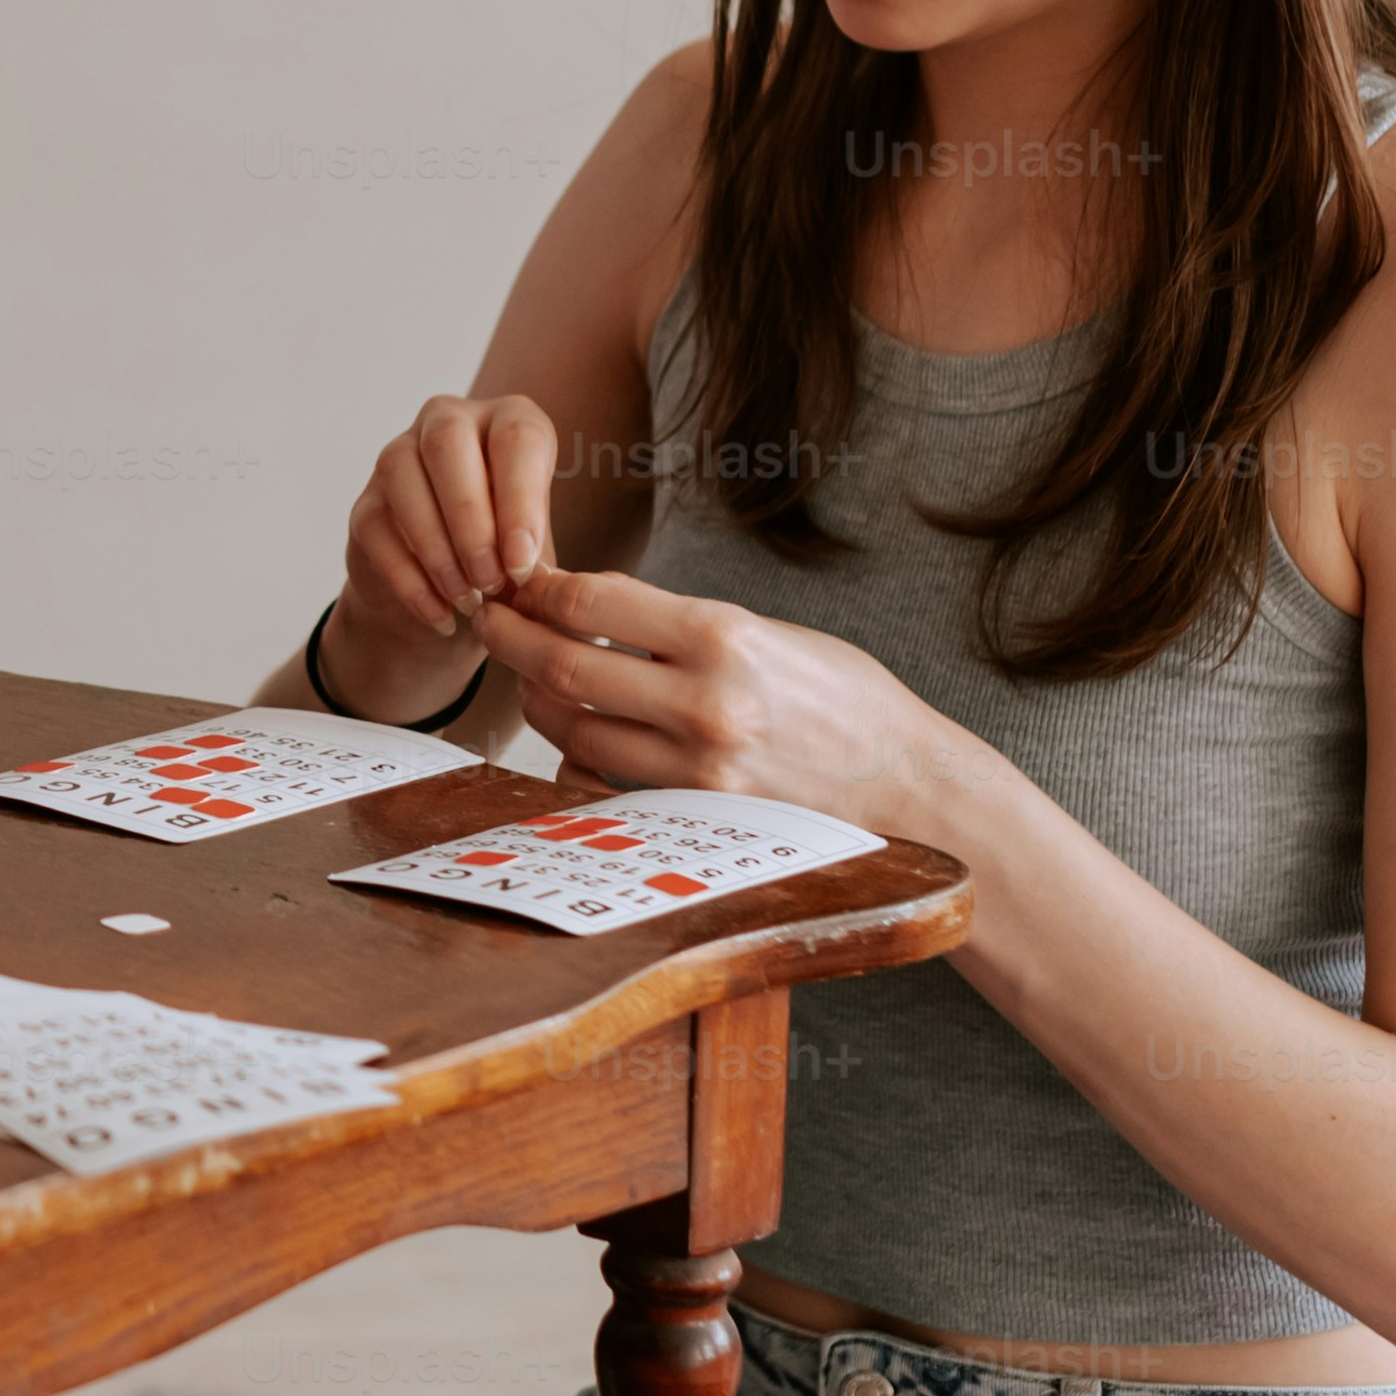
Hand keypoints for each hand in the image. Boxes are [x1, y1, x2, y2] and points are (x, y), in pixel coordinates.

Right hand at [351, 387, 568, 636]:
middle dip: (471, 519)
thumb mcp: (535, 553)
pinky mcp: (367, 503)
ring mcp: (398, 457)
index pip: (516, 439)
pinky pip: (378, 529)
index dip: (520, 500)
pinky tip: (441, 615)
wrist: (451, 596)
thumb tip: (526, 568)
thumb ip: (534, 554)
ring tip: (467, 600)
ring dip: (438, 548)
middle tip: (490, 581)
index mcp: (508, 421)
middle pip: (448, 443)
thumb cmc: (508, 558)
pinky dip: (411, 580)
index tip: (522, 563)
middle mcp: (450, 422)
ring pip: (403, 476)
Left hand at [469, 560, 991, 842]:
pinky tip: (574, 736)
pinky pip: (606, 783)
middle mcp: (705, 702)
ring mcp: (697, 767)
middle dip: (510, 640)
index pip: (592, 601)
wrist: (907, 783)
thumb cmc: (840, 696)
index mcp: (723, 636)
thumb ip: (681, 624)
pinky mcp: (696, 816)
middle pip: (563, 666)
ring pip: (571, 729)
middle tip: (488, 621)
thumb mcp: (767, 633)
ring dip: (534, 699)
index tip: (520, 579)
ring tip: (528, 678)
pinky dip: (576, 757)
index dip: (539, 587)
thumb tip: (590, 604)